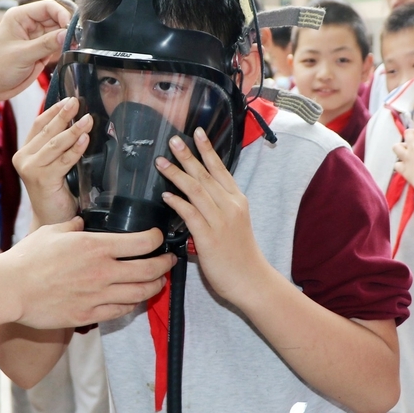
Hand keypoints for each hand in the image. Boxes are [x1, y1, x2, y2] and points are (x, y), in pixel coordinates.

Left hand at [0, 1, 70, 100]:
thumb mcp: (22, 55)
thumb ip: (46, 44)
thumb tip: (66, 34)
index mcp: (20, 16)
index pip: (47, 7)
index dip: (61, 14)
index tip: (70, 28)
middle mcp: (29, 23)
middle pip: (55, 18)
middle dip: (66, 28)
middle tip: (75, 41)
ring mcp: (35, 36)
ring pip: (58, 31)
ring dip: (66, 38)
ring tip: (72, 47)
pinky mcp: (41, 48)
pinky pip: (57, 44)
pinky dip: (63, 48)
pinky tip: (67, 52)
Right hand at [5, 217, 175, 328]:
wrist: (12, 288)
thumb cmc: (29, 257)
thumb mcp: (54, 230)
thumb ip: (74, 226)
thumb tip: (83, 225)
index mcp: (96, 246)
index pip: (142, 242)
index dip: (156, 238)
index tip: (158, 237)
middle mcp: (103, 271)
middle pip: (149, 270)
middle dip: (165, 264)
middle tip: (169, 260)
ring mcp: (98, 295)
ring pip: (141, 293)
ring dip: (155, 286)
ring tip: (159, 281)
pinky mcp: (89, 314)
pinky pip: (121, 310)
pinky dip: (133, 304)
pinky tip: (135, 300)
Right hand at [12, 98, 90, 226]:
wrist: (51, 221)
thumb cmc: (56, 192)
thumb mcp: (54, 165)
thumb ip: (58, 147)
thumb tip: (76, 120)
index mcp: (25, 152)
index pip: (39, 125)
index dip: (53, 110)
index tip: (68, 99)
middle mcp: (24, 159)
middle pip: (46, 131)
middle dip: (63, 115)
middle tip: (77, 102)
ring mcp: (31, 169)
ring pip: (54, 144)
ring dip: (73, 130)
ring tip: (87, 119)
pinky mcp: (42, 179)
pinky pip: (63, 160)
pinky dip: (75, 149)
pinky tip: (85, 139)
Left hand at [155, 128, 270, 306]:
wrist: (251, 281)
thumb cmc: (239, 253)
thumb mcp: (234, 222)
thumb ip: (217, 206)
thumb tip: (194, 194)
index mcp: (236, 200)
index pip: (220, 169)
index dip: (208, 150)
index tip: (197, 132)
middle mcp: (230, 206)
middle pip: (205, 175)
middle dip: (187, 156)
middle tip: (172, 140)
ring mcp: (220, 221)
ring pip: (196, 190)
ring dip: (177, 174)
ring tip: (161, 162)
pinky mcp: (209, 238)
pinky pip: (190, 214)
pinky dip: (177, 202)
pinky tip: (166, 194)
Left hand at [392, 124, 413, 192]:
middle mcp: (412, 147)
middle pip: (407, 133)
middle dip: (413, 132)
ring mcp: (405, 158)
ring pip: (396, 147)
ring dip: (402, 146)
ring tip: (408, 149)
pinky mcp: (402, 168)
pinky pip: (397, 163)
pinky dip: (400, 163)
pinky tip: (405, 164)